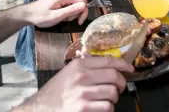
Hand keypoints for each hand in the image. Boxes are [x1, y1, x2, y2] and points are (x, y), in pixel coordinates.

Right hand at [18, 56, 132, 111]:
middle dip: (121, 84)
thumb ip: (86, 66)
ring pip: (112, 93)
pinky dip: (108, 110)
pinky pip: (106, 107)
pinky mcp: (82, 108)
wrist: (37, 110)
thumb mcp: (68, 73)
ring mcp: (82, 93)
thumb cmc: (54, 92)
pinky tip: (102, 109)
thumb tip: (107, 63)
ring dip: (113, 99)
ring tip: (108, 101)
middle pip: (114, 76)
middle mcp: (82, 76)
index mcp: (79, 64)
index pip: (108, 61)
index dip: (123, 65)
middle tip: (119, 89)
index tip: (130, 69)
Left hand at [24, 0, 88, 27]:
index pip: (83, 0)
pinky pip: (70, 4)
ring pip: (75, 4)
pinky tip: (61, 15)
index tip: (79, 22)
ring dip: (72, 13)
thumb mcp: (55, 16)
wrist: (28, 13)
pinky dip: (68, 12)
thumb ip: (70, 11)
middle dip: (77, 13)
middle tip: (68, 21)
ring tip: (62, 19)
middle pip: (80, 2)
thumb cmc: (40, 16)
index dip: (84, 11)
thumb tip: (84, 6)